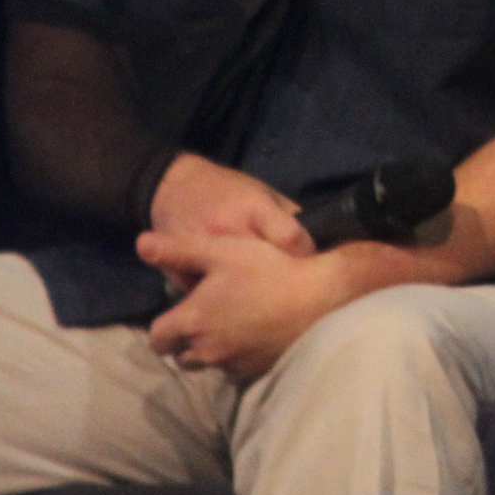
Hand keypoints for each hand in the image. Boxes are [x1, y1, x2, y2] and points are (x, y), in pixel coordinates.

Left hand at [138, 229, 350, 381]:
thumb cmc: (268, 270)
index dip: (163, 326)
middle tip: (207, 317)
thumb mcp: (222, 250)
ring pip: (209, 364)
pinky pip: (236, 369)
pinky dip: (239, 356)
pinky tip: (257, 336)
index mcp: (192, 322)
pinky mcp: (257, 373)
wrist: (320, 300)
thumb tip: (140, 243)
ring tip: (233, 327)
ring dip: (213, 350)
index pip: (156, 338)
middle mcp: (207, 350)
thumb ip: (179, 250)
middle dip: (186, 341)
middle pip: (180, 357)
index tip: (180, 312)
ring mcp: (233, 365)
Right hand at [147, 154, 310, 291]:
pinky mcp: (178, 271)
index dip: (308, 257)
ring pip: (235, 292)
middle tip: (293, 294)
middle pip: (266, 269)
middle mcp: (227, 229)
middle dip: (283, 285)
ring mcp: (201, 253)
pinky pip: (207, 300)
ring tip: (265, 306)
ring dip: (252, 302)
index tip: (314, 269)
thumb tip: (321, 241)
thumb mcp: (262, 192)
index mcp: (253, 206)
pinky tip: (231, 307)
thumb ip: (288, 216)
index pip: (290, 239)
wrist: (173, 187)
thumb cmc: (227, 189)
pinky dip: (220, 308)